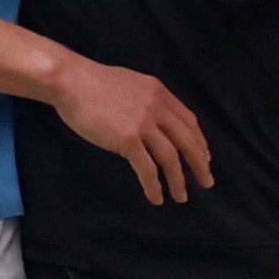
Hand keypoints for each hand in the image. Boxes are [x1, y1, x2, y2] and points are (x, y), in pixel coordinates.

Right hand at [50, 55, 213, 205]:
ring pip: (171, 157)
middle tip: (207, 182)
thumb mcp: (131, 84)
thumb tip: (155, 120)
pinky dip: (154, 185)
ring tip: (181, 196)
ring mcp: (143, 123)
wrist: (71, 82)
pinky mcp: (127, 139)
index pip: (188, 121)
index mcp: (159, 92)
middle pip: (187, 140)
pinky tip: (156, 197)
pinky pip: (147, 168)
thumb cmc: (93, 83)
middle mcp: (156, 107)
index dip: (199, 142)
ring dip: (178, 180)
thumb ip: (147, 100)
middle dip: (200, 163)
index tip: (204, 158)